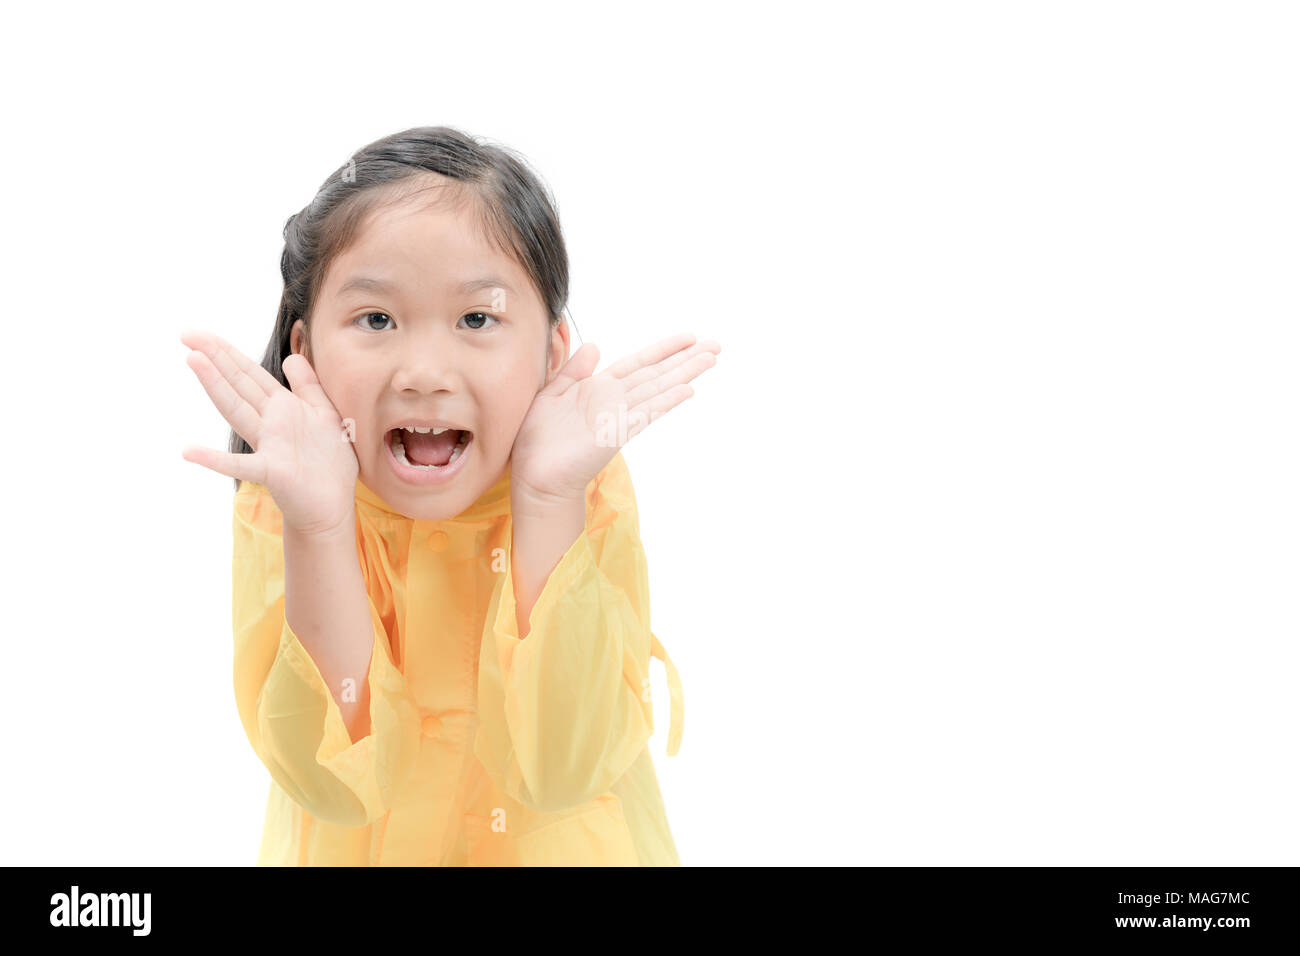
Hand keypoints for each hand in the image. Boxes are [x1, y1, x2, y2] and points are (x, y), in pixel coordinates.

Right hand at [180, 329, 359, 536]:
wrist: (332, 507)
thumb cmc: (328, 463)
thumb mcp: (325, 415)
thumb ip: (308, 386)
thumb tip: (292, 357)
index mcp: (283, 408)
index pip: (251, 374)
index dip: (228, 352)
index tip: (200, 334)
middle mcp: (270, 423)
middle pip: (239, 384)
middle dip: (216, 358)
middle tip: (186, 334)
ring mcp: (269, 446)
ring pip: (238, 410)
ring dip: (215, 386)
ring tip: (192, 361)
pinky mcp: (273, 471)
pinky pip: (241, 465)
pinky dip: (214, 459)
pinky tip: (188, 451)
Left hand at [510, 332, 720, 504]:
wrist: (534, 473)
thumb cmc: (537, 439)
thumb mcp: (552, 393)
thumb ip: (574, 371)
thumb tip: (595, 346)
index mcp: (599, 388)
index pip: (639, 363)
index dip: (664, 349)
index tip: (689, 337)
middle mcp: (615, 400)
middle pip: (657, 374)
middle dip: (686, 359)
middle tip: (715, 346)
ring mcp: (619, 417)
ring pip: (658, 389)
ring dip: (685, 373)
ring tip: (710, 360)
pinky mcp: (616, 433)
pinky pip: (645, 414)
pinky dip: (666, 401)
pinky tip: (687, 390)